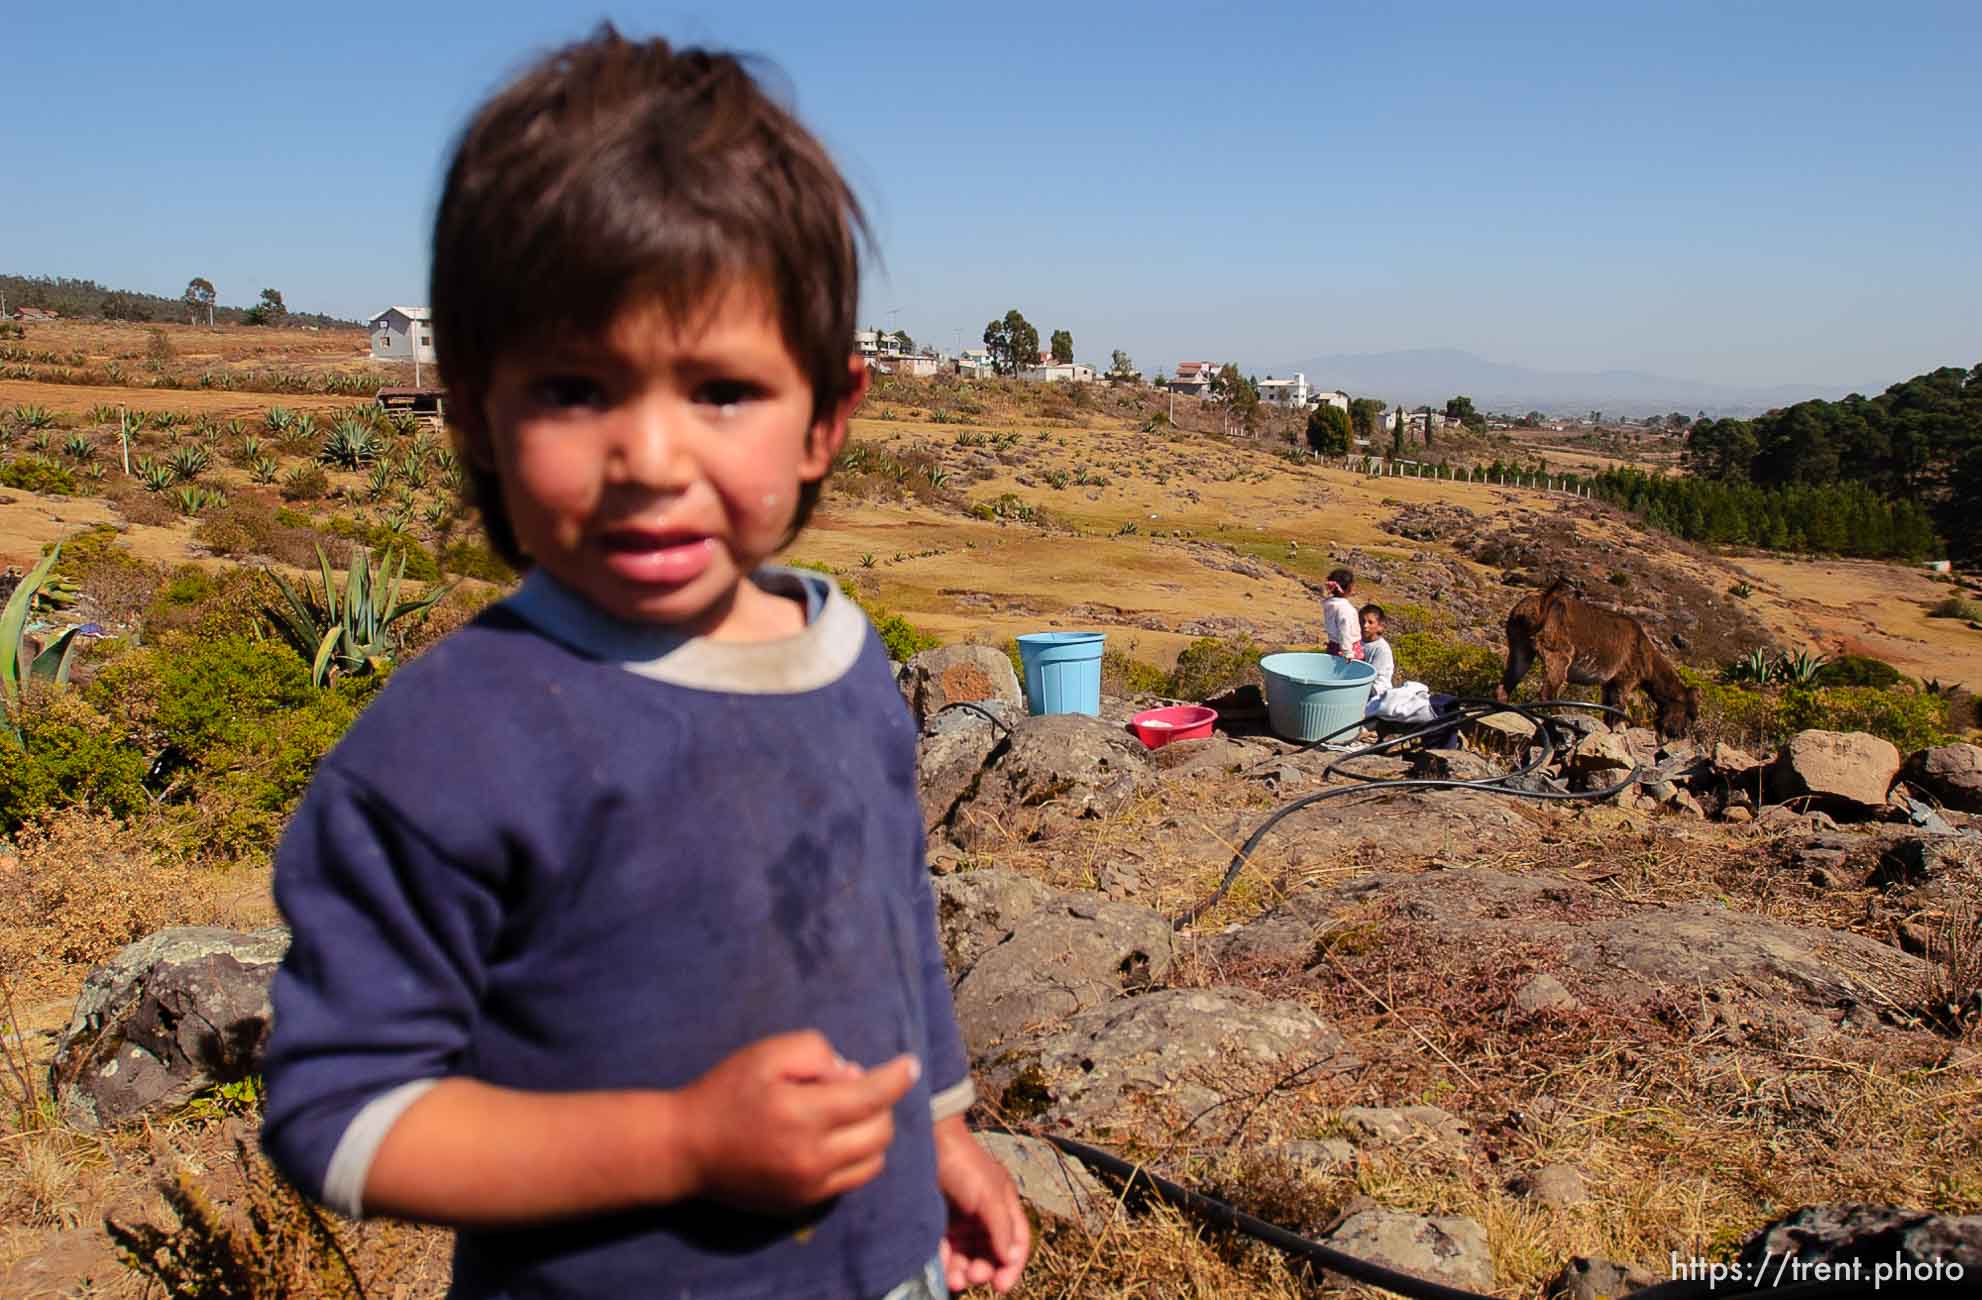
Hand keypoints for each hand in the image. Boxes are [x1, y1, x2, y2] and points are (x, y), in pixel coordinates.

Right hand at [676, 1031, 917, 1212]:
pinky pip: (852, 1180)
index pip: (871, 1096)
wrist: (686, 1149)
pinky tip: (832, 1138)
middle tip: (850, 1087)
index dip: (897, 1077)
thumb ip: (816, 1053)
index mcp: (802, 1115)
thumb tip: (853, 1075)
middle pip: (881, 1131)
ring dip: (871, 1132)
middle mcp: (812, 1157)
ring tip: (842, 1114)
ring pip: (873, 1160)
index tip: (910, 1064)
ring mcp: (809, 1186)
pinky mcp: (803, 1203)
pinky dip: (855, 1157)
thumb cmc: (725, 1092)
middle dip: (879, 1104)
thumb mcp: (766, 1053)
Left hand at [933, 1119, 1029, 1293]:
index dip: (1012, 1265)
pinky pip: (946, 1250)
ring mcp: (962, 1218)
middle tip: (974, 1278)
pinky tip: (943, 1272)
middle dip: (984, 1269)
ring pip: (968, 1255)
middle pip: (991, 1252)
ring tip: (955, 1281)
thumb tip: (1008, 1258)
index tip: (1001, 1286)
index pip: (1017, 1241)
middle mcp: (985, 1214)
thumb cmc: (963, 1163)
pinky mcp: (940, 1221)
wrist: (927, 1141)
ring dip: (964, 1272)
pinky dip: (946, 1263)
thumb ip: (1001, 1227)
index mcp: (1004, 1205)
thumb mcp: (989, 1194)